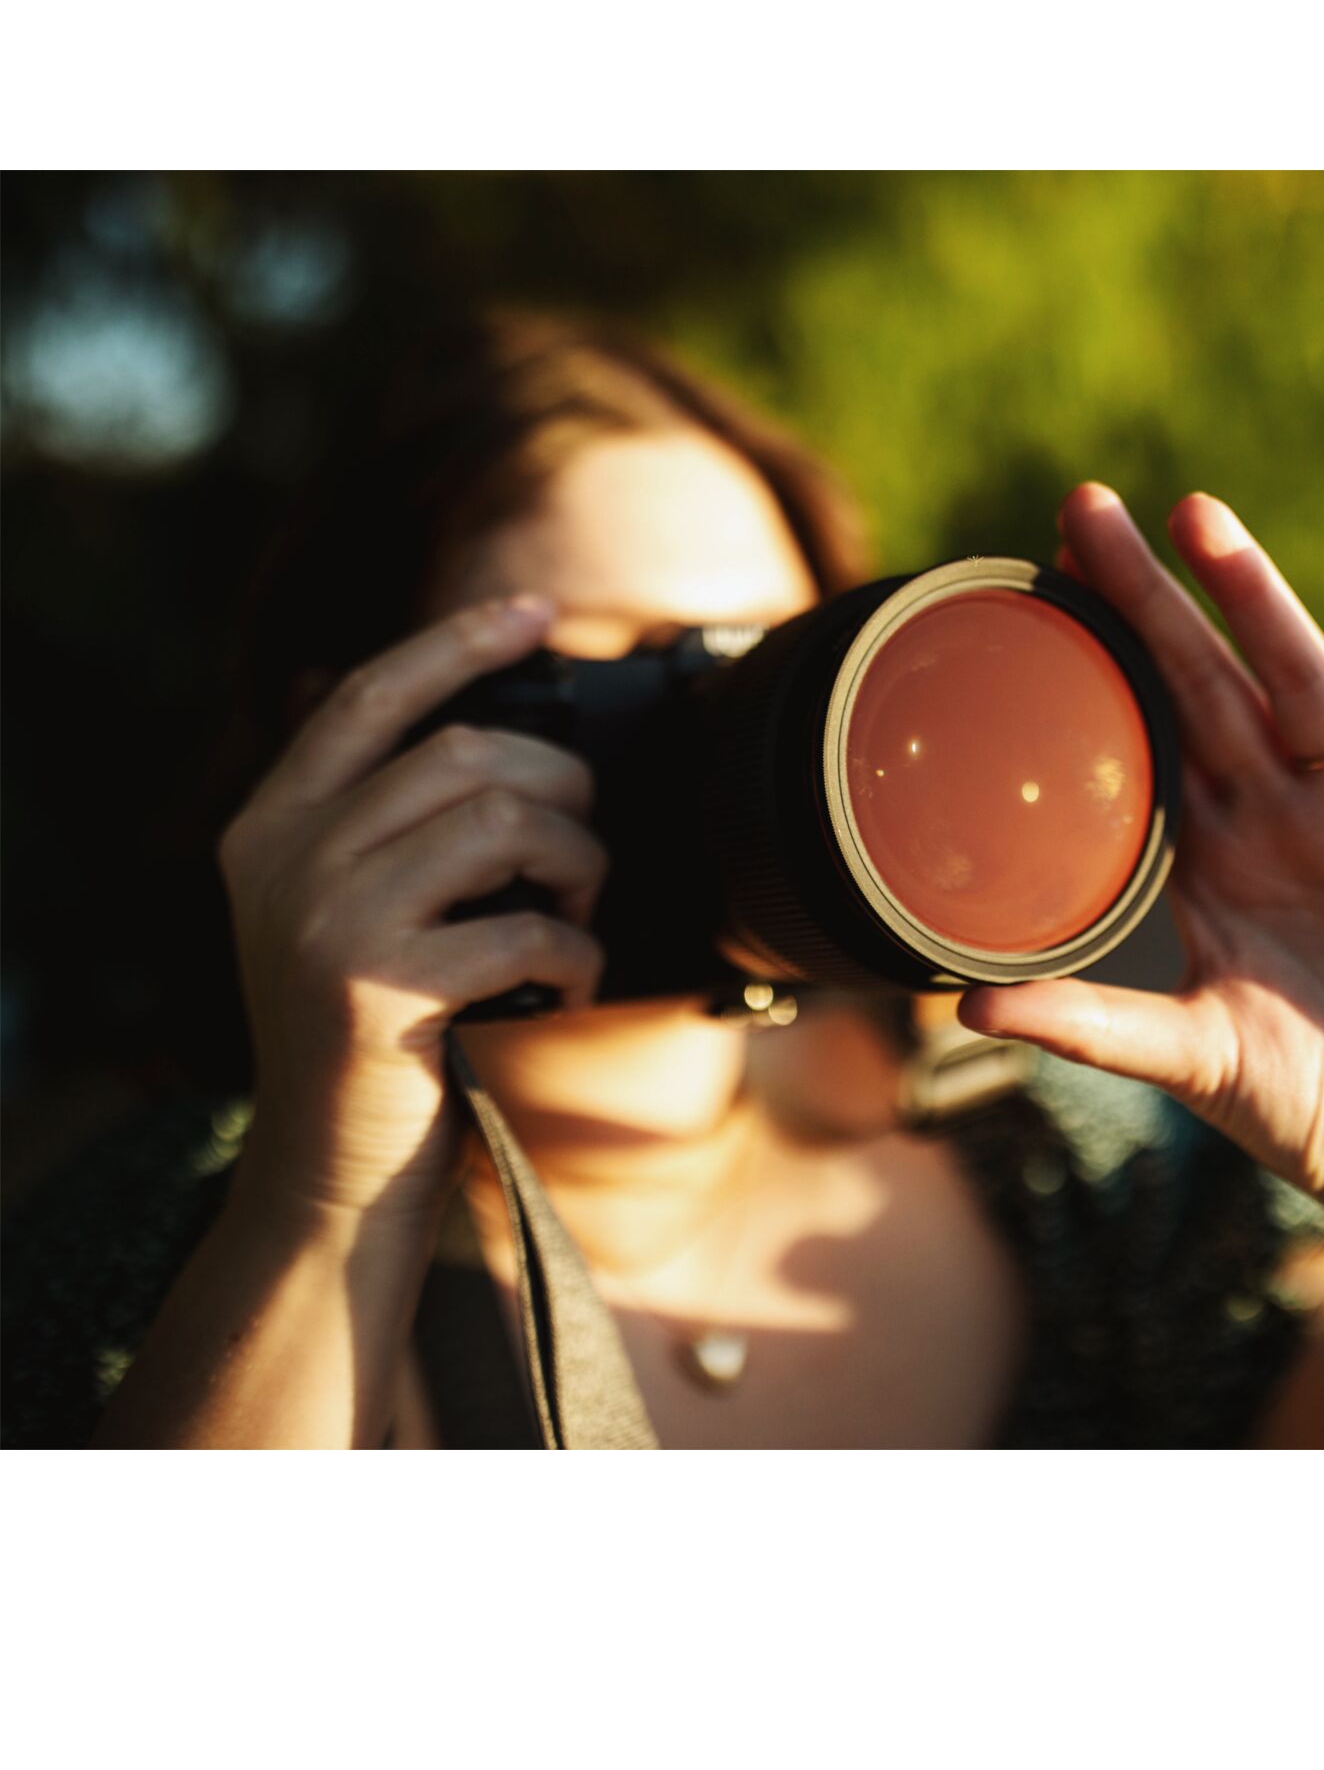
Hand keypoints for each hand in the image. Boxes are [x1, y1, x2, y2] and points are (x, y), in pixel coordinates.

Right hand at [217, 594, 606, 1223]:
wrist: (331, 1177)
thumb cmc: (375, 1035)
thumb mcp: (347, 913)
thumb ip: (385, 824)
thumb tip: (478, 727)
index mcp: (272, 826)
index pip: (366, 696)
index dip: (456, 643)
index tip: (535, 614)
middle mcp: (283, 859)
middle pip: (464, 752)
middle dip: (561, 788)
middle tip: (583, 852)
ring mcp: (323, 920)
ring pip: (503, 821)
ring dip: (578, 863)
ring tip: (579, 914)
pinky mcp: (375, 988)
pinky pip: (525, 925)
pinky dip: (577, 952)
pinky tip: (570, 981)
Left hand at [958, 484, 1323, 1239]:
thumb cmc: (1312, 1111)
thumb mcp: (1191, 1057)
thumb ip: (1089, 1025)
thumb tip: (962, 1012)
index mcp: (1211, 858)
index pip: (1140, 737)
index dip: (1095, 664)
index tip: (1034, 584)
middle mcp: (1278, 817)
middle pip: (1203, 683)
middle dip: (1147, 598)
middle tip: (1082, 506)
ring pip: (1301, 681)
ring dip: (1255, 598)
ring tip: (1198, 516)